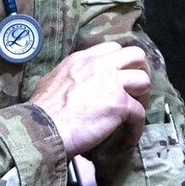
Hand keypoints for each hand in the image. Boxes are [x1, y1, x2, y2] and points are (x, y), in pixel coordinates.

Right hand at [28, 42, 150, 156]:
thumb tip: (69, 84)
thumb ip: (66, 76)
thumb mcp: (51, 81)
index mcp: (82, 59)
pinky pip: (139, 113)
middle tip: (138, 88)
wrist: (42, 128)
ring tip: (136, 112)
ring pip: (144, 80)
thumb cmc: (41, 112)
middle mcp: (100, 65)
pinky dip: (137, 127)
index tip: (121, 75)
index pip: (112, 48)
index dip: (121, 62)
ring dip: (143, 97)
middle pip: (135, 55)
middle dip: (141, 70)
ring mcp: (112, 83)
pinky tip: (129, 137)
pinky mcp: (120, 104)